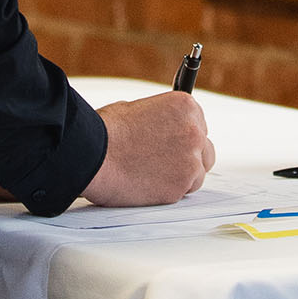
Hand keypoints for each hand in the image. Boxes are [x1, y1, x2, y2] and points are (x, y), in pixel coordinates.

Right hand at [81, 92, 215, 206]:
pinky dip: (170, 191)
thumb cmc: (105, 131)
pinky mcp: (181, 186)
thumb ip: (160, 118)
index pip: (199, 124)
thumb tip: (163, 127)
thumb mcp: (136, 108)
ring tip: (152, 174)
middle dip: (188, 156)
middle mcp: (194, 132)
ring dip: (180, 175)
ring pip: (197, 173)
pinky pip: (184, 191)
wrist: (92, 155)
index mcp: (186, 107)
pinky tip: (149, 185)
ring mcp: (191, 160)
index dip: (182, 135)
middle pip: (204, 149)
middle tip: (165, 161)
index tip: (171, 142)